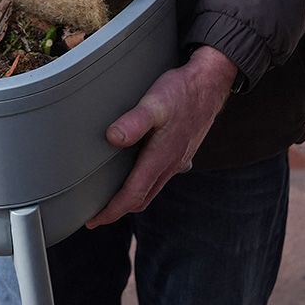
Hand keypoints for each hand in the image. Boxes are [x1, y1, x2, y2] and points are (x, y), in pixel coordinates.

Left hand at [87, 46, 237, 227]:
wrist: (211, 83)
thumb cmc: (181, 92)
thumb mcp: (155, 103)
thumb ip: (134, 122)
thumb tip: (113, 138)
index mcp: (160, 158)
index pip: (133, 195)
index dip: (111, 211)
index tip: (93, 221)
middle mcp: (170, 165)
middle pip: (142, 199)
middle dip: (119, 210)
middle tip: (98, 215)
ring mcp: (177, 160)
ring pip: (152, 189)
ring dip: (132, 198)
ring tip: (113, 199)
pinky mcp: (181, 151)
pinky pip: (160, 176)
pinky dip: (145, 184)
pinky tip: (138, 173)